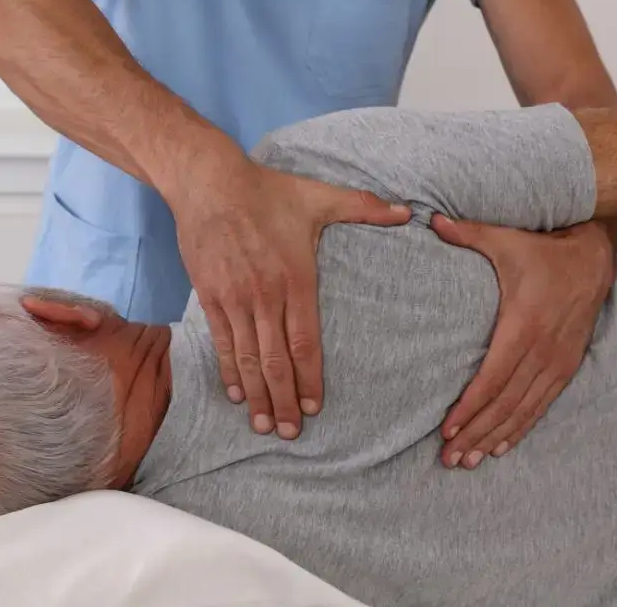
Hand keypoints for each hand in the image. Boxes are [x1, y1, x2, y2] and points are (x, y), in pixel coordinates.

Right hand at [172, 157, 410, 439]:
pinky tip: (238, 395)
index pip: (304, 341)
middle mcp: (264, 295)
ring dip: (257, 395)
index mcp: (295, 278)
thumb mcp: (318, 196)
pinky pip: (223, 342)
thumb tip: (407, 212)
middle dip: (285, 399)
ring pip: (248, 358)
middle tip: (293, 433)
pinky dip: (229, 371)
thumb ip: (364, 207)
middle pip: (275, 360)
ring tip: (266, 425)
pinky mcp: (210, 296)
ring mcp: (235, 299)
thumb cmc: (267, 191)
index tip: (316, 406)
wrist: (209, 182)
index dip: (310, 377)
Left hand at [431, 216, 614, 468]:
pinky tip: (501, 446)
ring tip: (469, 461)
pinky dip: (521, 428)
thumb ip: (468, 233)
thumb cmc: (542, 249)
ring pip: (523, 410)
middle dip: (475, 433)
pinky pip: (542, 405)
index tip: (446, 430)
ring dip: (495, 437)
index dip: (470, 407)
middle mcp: (543, 349)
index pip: (493, 377)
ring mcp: (558, 360)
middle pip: (505, 403)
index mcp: (524, 324)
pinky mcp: (567, 365)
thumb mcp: (506, 239)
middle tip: (449, 459)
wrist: (595, 257)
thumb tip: (429, 218)